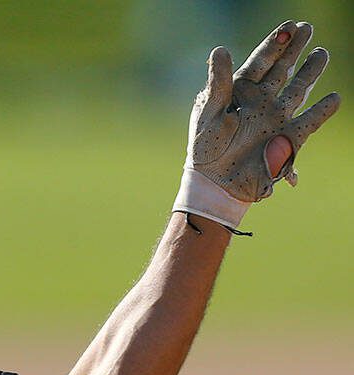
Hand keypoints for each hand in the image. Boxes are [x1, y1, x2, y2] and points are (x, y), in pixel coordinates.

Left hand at [175, 21, 340, 228]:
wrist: (215, 183)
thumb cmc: (206, 148)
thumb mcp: (208, 113)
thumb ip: (218, 82)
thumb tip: (221, 49)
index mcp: (239, 93)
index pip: (260, 62)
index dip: (275, 44)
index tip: (290, 26)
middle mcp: (260, 102)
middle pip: (282, 70)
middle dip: (294, 49)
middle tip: (307, 28)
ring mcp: (275, 118)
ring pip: (298, 89)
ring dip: (310, 72)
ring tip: (322, 54)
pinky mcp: (287, 138)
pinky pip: (310, 121)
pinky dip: (322, 111)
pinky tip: (333, 98)